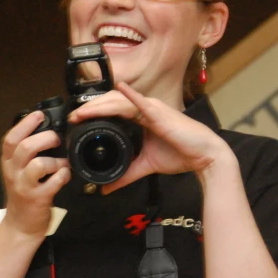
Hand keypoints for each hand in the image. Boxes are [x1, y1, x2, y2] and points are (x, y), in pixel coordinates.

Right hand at [0, 111, 70, 236]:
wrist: (20, 225)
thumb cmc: (24, 193)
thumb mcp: (18, 171)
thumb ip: (27, 153)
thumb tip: (48, 132)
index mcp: (8, 162)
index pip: (10, 138)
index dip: (25, 124)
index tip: (39, 115)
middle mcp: (14, 172)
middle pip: (24, 147)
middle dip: (44, 138)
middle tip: (56, 139)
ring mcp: (25, 186)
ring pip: (38, 164)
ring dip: (55, 160)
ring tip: (63, 163)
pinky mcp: (38, 199)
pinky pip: (53, 182)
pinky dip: (63, 175)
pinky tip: (65, 175)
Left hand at [67, 83, 232, 193]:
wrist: (204, 157)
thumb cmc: (181, 154)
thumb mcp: (146, 166)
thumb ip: (126, 175)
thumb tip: (106, 189)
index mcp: (141, 116)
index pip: (112, 109)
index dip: (94, 112)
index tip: (76, 121)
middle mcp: (145, 108)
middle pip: (111, 102)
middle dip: (91, 108)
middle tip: (73, 117)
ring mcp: (152, 108)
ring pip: (119, 101)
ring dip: (99, 105)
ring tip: (82, 112)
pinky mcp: (159, 113)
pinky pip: (141, 102)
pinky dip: (130, 95)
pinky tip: (120, 89)